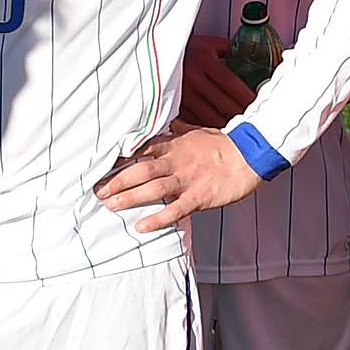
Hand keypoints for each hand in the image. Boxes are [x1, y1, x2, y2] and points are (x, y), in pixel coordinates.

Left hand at [95, 125, 264, 230]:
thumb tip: (167, 123)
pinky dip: (158, 219)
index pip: (140, 150)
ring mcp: (187, 179)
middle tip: (98, 191)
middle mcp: (176, 162)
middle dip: (118, 181)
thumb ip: (178, 130)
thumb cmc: (223, 144)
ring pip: (153, 188)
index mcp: (174, 145)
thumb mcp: (197, 131)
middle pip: (141, 170)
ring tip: (111, 206)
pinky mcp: (199, 196)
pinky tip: (141, 226)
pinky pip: (175, 209)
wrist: (250, 155)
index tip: (101, 166)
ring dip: (130, 198)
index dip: (120, 158)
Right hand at [177, 35, 255, 126]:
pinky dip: (209, 127)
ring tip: (241, 131)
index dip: (246, 96)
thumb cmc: (184, 48)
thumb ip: (227, 50)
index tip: (258, 104)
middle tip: (255, 122)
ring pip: (210, 116)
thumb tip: (247, 58)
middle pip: (223, 103)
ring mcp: (183, 94)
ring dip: (227, 124)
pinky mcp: (174, 105)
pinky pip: (195, 121)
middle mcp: (194, 78)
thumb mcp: (207, 43)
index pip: (231, 84)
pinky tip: (219, 130)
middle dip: (242, 114)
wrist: (152, 52)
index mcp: (204, 61)